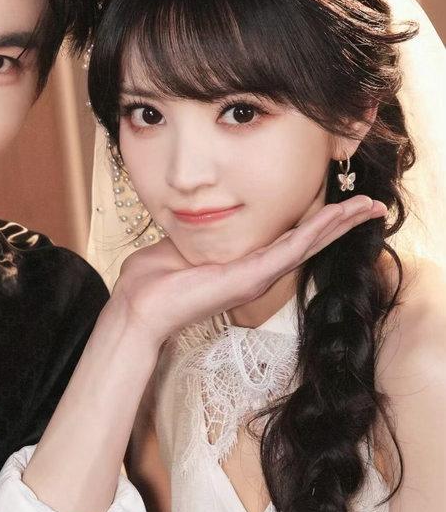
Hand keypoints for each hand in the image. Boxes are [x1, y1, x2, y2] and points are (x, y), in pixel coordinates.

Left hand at [110, 194, 386, 347]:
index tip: (341, 205)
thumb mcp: (181, 246)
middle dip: (342, 222)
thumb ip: (199, 234)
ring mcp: (257, 276)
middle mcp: (257, 272)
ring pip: (309, 245)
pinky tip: (339, 217)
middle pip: (310, 243)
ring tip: (370, 207)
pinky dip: (318, 231)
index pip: (290, 240)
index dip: (318, 223)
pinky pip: (292, 249)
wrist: (138, 306)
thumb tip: (197, 215)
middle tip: (374, 205)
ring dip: (340, 224)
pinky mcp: (251, 277)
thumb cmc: (152, 281)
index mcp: (244, 264)